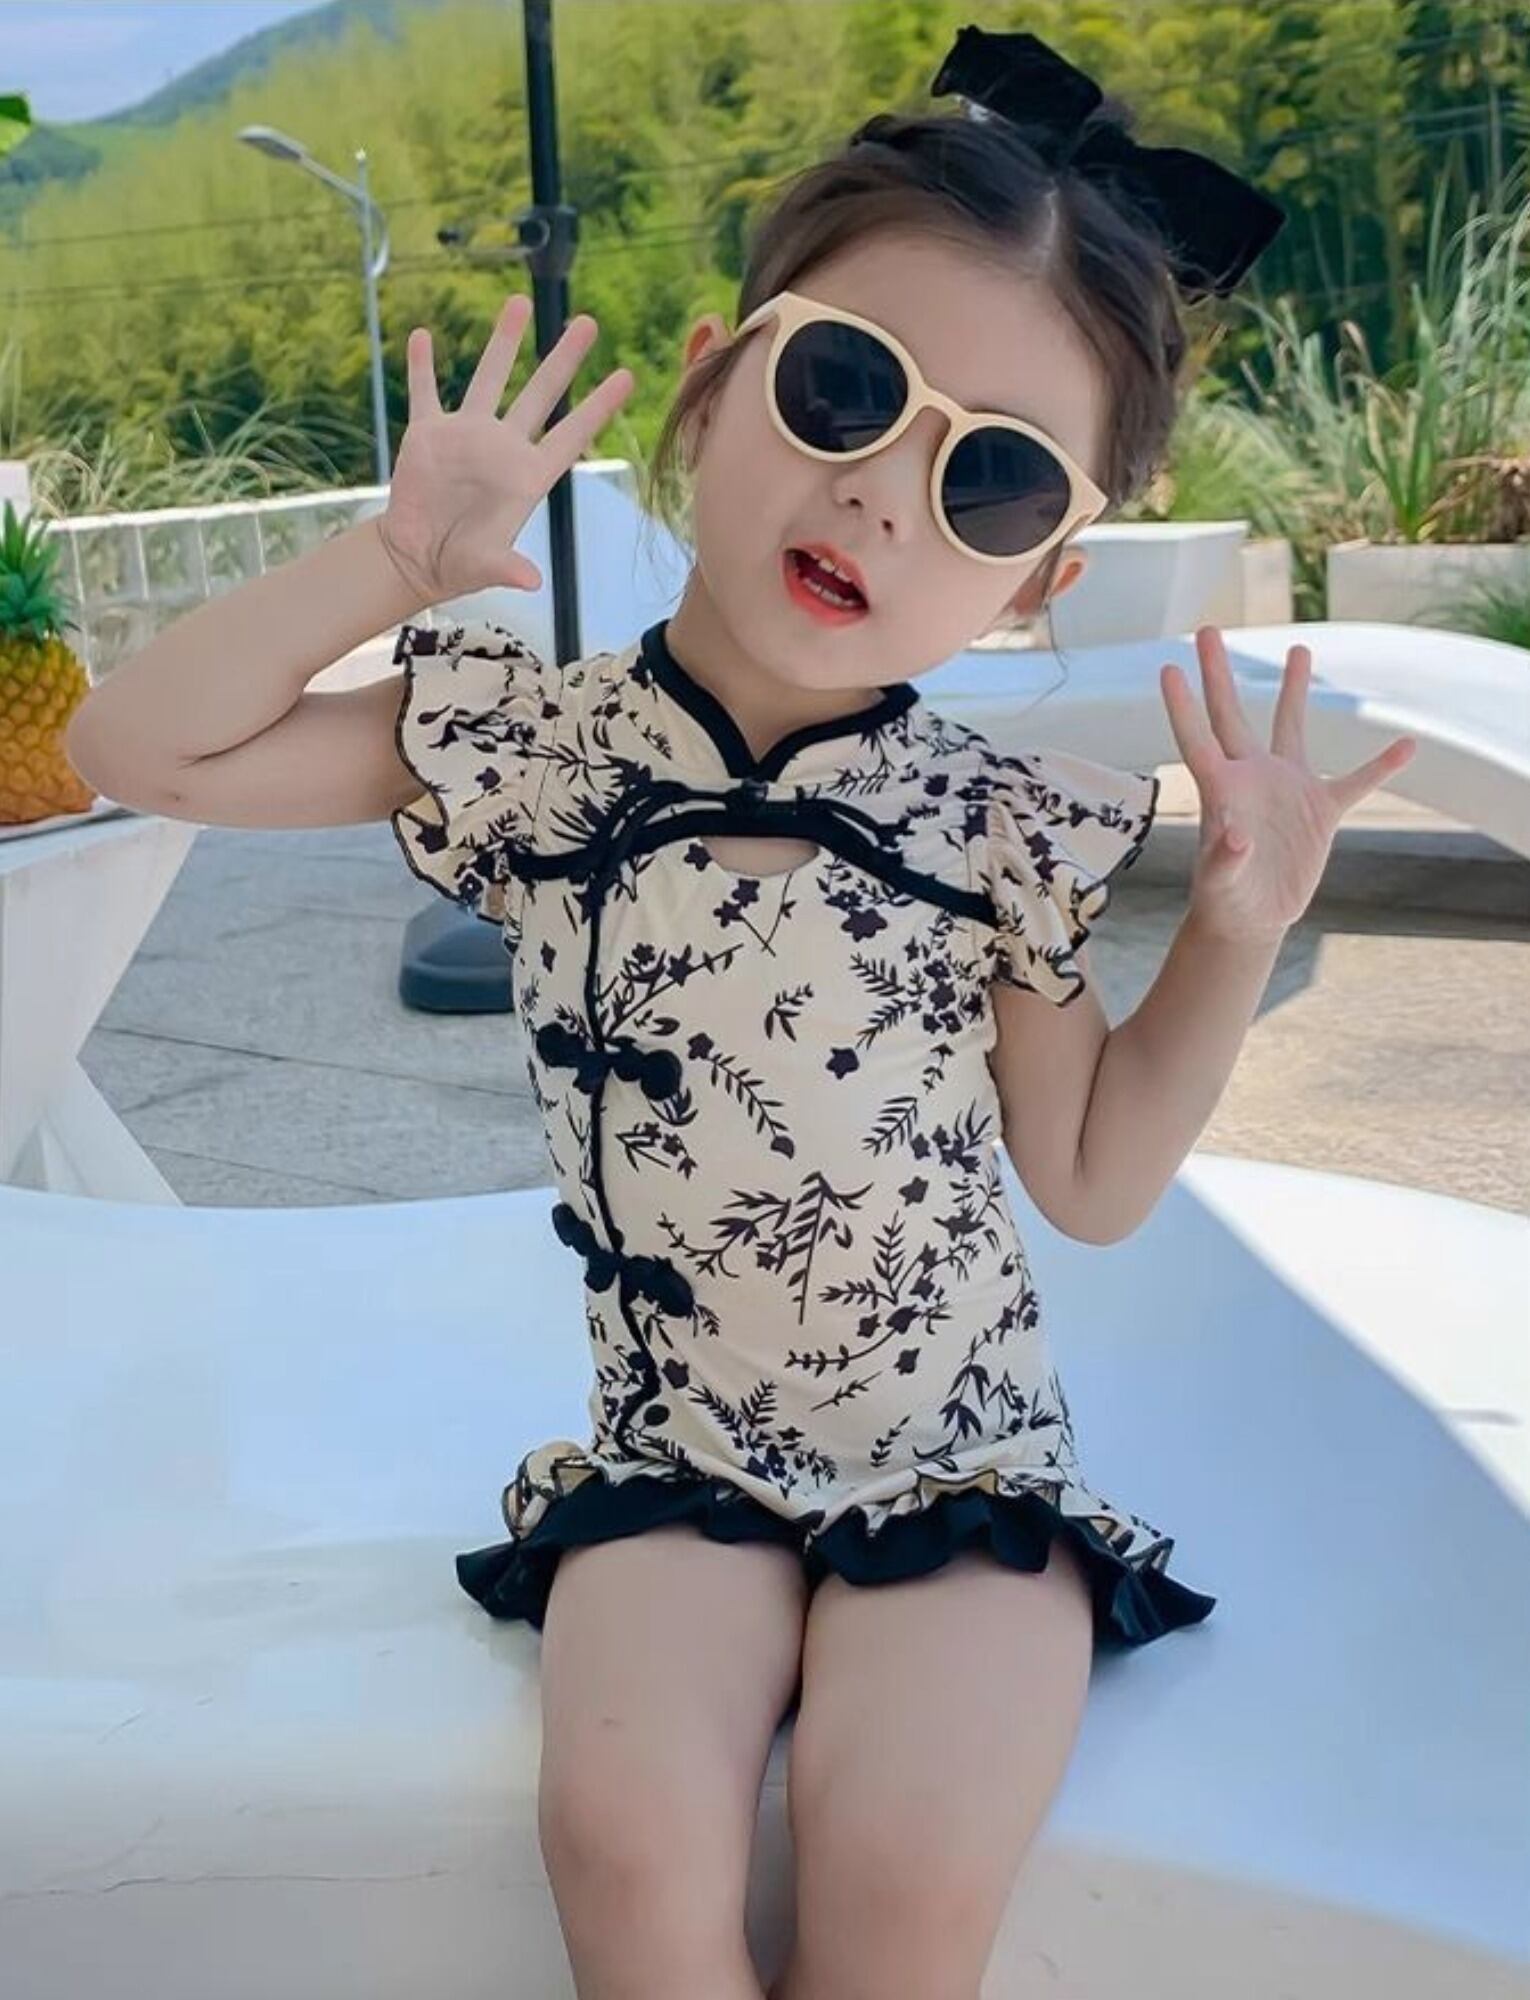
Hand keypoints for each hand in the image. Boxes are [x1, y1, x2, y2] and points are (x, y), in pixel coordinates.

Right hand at [377, 293, 634, 604]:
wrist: (418, 557)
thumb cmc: (460, 564)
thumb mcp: (484, 567)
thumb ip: (507, 568)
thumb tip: (531, 582)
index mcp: (526, 477)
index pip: (571, 436)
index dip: (598, 407)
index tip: (627, 376)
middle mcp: (502, 448)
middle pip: (540, 394)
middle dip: (563, 359)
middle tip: (588, 322)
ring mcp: (466, 436)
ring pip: (488, 377)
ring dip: (502, 341)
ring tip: (518, 302)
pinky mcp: (428, 435)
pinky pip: (425, 392)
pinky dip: (422, 366)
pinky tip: (423, 337)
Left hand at [1161, 626, 1416, 945]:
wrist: (1253, 918)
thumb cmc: (1224, 901)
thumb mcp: (1219, 884)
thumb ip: (1224, 861)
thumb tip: (1235, 836)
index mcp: (1222, 790)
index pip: (1198, 738)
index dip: (1183, 705)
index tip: (1168, 667)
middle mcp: (1252, 777)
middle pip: (1233, 714)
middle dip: (1220, 673)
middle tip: (1208, 629)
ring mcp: (1287, 789)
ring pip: (1291, 728)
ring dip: (1294, 690)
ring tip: (1298, 649)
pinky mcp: (1319, 812)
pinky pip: (1355, 782)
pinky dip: (1380, 766)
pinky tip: (1407, 745)